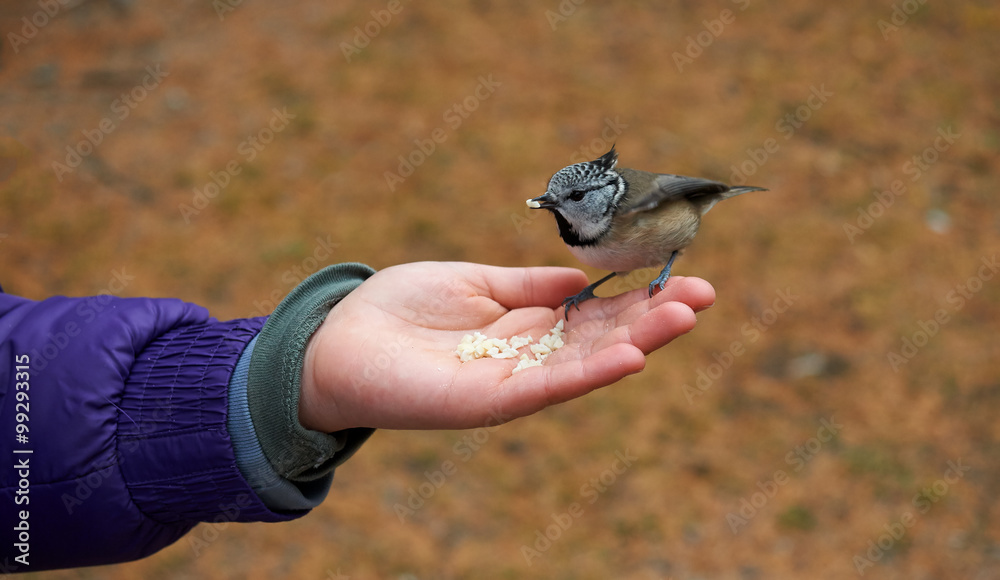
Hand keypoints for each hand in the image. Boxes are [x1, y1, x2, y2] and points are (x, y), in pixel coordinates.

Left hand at [298, 262, 714, 431]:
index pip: (597, 312)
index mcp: (528, 324)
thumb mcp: (476, 281)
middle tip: (703, 294)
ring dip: (638, 341)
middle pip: (603, 338)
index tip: (683, 277)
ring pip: (587, 363)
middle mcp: (530, 356)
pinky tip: (630, 355)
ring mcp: (514, 381)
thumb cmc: (401, 307)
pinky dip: (590, 373)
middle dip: (653, 317)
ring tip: (683, 315)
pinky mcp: (490, 401)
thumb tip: (582, 275)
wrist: (338, 341)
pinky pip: (548, 387)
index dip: (639, 296)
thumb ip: (529, 284)